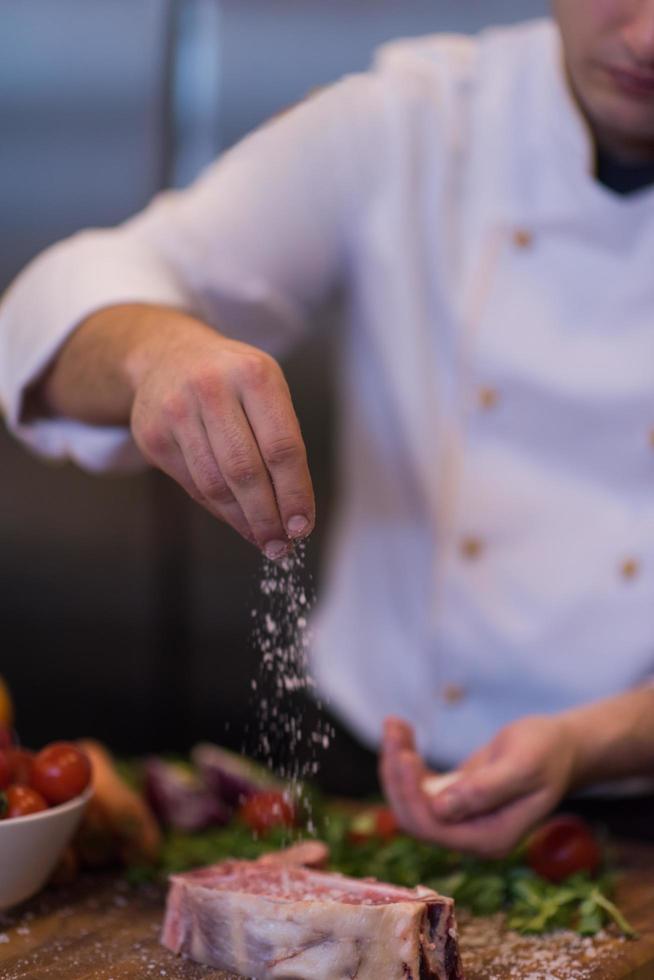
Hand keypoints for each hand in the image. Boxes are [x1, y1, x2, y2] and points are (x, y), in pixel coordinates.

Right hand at [129, 313, 313, 556]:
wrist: (167, 355)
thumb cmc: (232, 380)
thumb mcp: (266, 388)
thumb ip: (281, 439)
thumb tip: (293, 511)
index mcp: (254, 375)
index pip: (281, 447)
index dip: (294, 493)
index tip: (302, 525)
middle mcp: (212, 388)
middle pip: (246, 471)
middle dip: (267, 516)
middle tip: (281, 545)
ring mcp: (176, 410)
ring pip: (215, 484)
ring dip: (243, 521)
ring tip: (263, 539)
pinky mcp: (152, 434)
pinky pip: (192, 485)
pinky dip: (219, 510)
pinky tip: (237, 520)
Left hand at [380, 715, 578, 857]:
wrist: (559, 746)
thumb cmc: (547, 752)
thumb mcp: (522, 766)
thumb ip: (484, 790)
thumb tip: (440, 808)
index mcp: (489, 839)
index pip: (432, 828)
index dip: (410, 795)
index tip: (403, 755)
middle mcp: (470, 836)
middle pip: (414, 817)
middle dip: (396, 775)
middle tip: (393, 729)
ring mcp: (460, 820)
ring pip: (410, 801)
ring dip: (396, 763)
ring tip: (394, 724)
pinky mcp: (452, 800)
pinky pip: (418, 786)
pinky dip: (405, 759)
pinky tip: (402, 729)